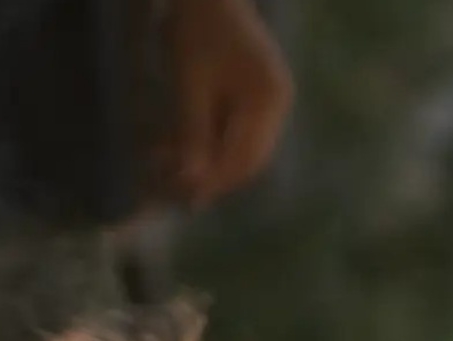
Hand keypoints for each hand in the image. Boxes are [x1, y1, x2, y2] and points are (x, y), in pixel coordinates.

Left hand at [159, 0, 293, 206]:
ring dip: (211, 161)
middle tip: (175, 188)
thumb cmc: (198, 31)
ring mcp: (274, 100)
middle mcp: (279, 105)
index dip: (214, 182)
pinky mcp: (262, 95)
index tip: (184, 198)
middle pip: (250, 159)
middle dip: (214, 176)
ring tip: (173, 162)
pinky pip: (242, 131)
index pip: (244, 158)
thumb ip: (193, 133)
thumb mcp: (190, 83)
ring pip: (245, 149)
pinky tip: (187, 142)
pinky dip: (216, 142)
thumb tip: (191, 181)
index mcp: (267, 101)